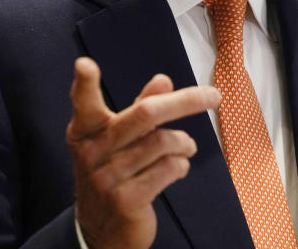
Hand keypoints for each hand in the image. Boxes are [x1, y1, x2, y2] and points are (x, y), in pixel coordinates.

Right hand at [67, 57, 220, 248]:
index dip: (84, 84)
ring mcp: (107, 178)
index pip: (83, 104)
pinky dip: (181, 165)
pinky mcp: (126, 200)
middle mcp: (92, 152)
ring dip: (184, 143)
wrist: (101, 232)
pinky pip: (168, 169)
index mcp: (84, 131)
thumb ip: (139, 108)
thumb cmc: (113, 174)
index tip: (84, 65)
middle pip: (144, 114)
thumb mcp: (118, 141)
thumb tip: (163, 80)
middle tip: (214, 95)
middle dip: (185, 101)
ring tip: (186, 147)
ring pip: (163, 142)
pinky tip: (178, 168)